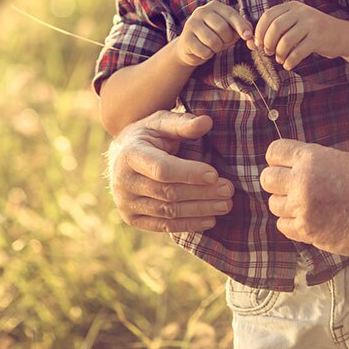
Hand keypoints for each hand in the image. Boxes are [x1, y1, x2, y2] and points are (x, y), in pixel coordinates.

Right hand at [108, 110, 234, 232]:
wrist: (121, 156)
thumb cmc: (147, 136)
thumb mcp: (161, 123)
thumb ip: (183, 124)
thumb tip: (207, 122)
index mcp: (129, 154)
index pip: (162, 169)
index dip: (190, 173)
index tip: (215, 174)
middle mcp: (122, 181)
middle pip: (168, 193)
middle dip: (202, 193)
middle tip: (228, 190)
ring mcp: (125, 203)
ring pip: (168, 212)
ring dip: (200, 210)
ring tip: (225, 204)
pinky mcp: (132, 218)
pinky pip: (164, 226)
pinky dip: (189, 224)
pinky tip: (210, 219)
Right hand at [175, 1, 253, 67]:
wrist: (190, 47)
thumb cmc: (215, 36)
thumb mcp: (230, 30)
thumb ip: (243, 30)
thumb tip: (252, 39)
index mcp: (214, 6)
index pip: (231, 15)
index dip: (241, 26)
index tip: (248, 36)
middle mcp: (201, 11)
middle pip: (222, 28)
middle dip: (227, 40)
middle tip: (223, 42)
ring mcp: (191, 24)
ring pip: (213, 41)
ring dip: (217, 48)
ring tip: (212, 46)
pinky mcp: (185, 39)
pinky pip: (204, 51)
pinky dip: (207, 55)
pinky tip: (203, 50)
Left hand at [254, 1, 345, 70]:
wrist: (342, 35)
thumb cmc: (312, 31)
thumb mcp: (296, 22)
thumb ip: (278, 28)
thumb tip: (253, 42)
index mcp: (292, 6)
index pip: (268, 15)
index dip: (259, 30)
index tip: (257, 43)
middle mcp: (301, 12)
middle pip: (275, 27)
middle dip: (267, 42)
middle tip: (268, 52)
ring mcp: (311, 24)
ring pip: (286, 41)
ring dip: (279, 53)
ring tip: (280, 59)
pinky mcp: (318, 38)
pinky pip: (298, 52)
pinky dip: (290, 61)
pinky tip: (289, 65)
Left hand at [259, 139, 348, 255]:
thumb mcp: (344, 159)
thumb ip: (316, 160)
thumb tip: (296, 164)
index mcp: (312, 158)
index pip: (274, 152)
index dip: (277, 159)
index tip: (283, 165)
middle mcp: (302, 180)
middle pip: (267, 179)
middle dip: (277, 182)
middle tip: (292, 188)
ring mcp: (303, 207)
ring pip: (273, 204)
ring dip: (285, 205)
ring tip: (305, 206)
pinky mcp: (307, 230)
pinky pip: (282, 225)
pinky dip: (292, 224)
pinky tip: (308, 220)